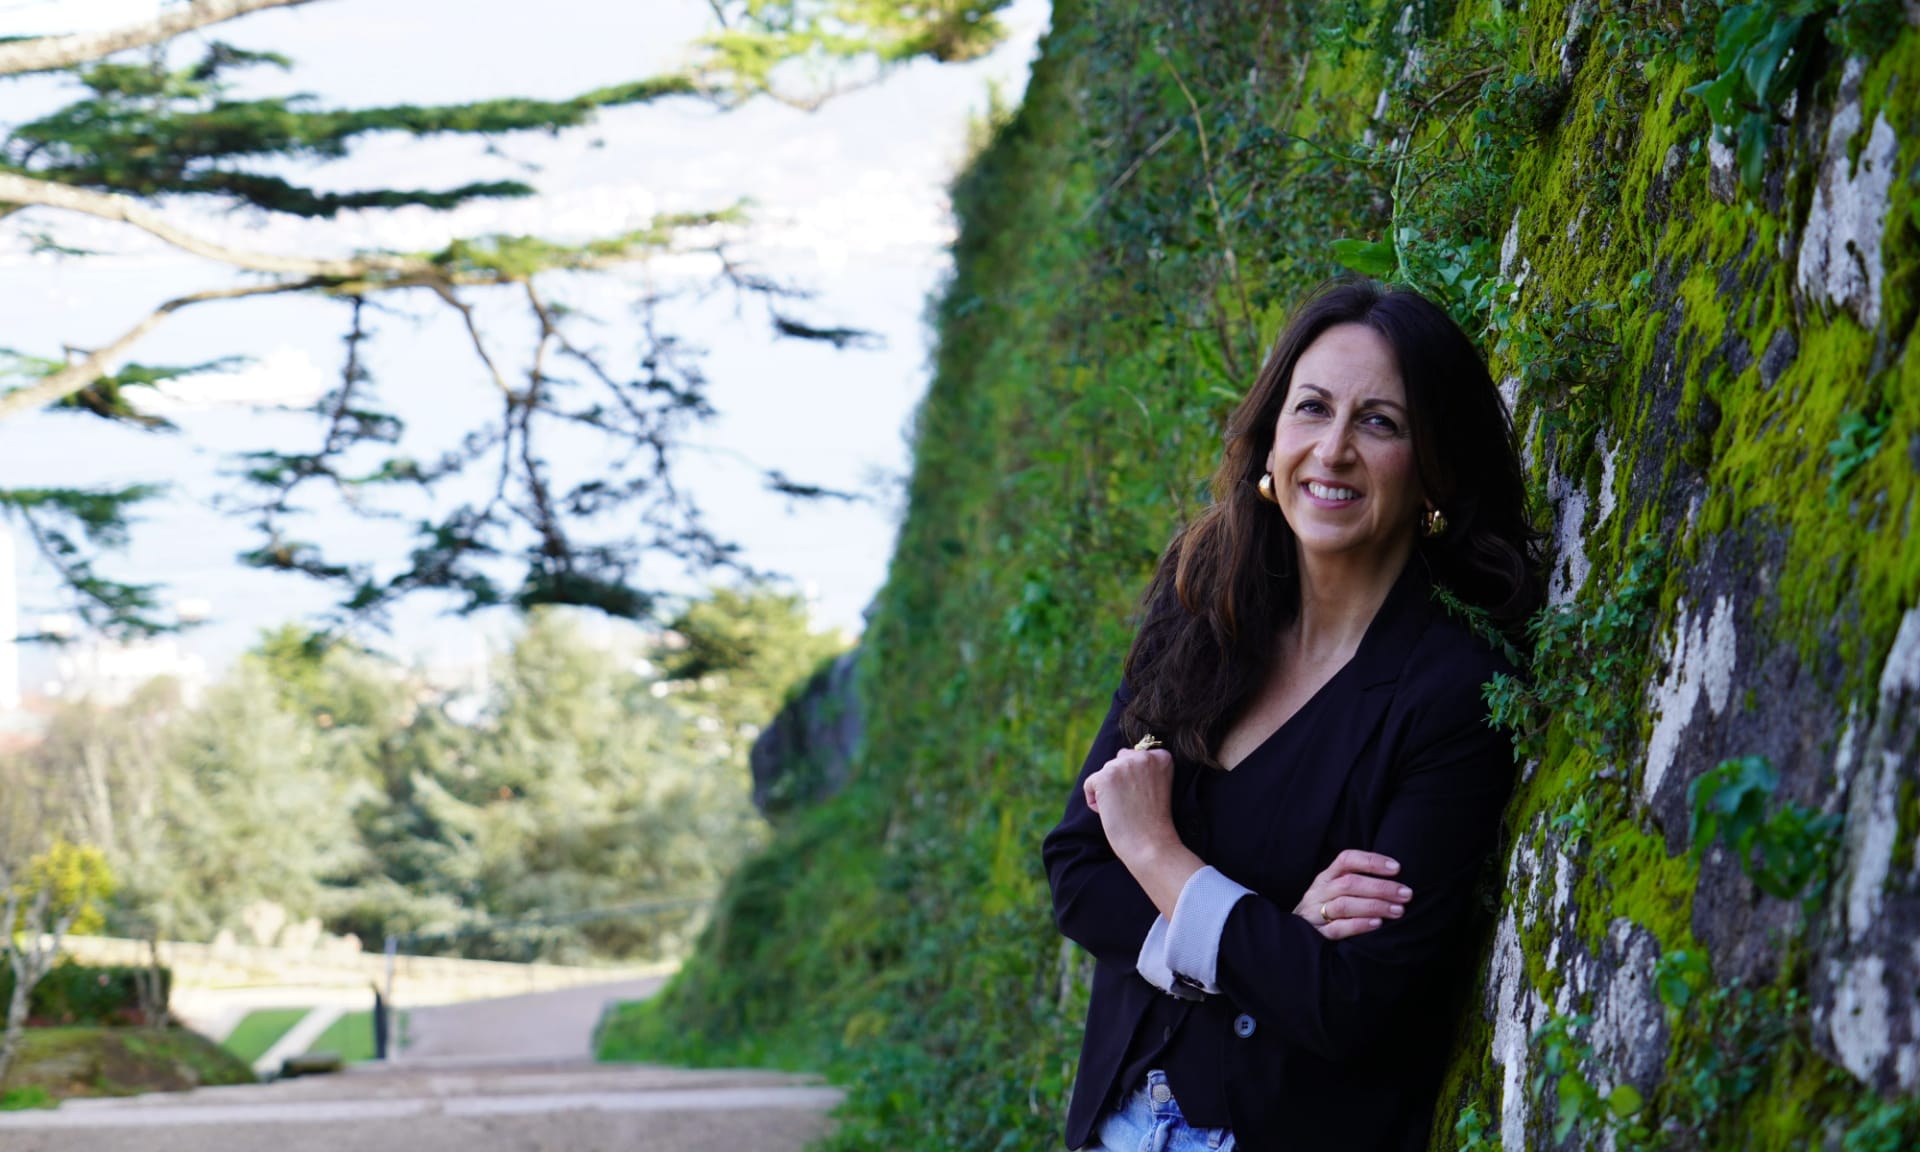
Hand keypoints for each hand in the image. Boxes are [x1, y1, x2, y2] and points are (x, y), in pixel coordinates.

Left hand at [1083, 746, 1176, 864]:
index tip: (1145, 799)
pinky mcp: (1105, 777)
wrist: (1150, 845)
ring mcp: (1124, 765)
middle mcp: (1144, 756)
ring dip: (1108, 792)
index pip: (1136, 757)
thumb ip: (1143, 768)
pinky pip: (1090, 784)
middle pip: (1119, 761)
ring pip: (1104, 773)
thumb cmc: (1153, 822)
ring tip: (1124, 811)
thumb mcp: (1157, 785)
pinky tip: (1111, 813)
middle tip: (1133, 806)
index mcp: (1162, 757)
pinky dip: (1094, 801)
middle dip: (1120, 781)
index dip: (1136, 780)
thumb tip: (1120, 754)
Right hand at [1293, 850, 1411, 940]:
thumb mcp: (1333, 891)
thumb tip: (1395, 878)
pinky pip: (1337, 928)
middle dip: (1381, 887)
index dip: (1371, 861)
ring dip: (1374, 906)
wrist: (1294, 936)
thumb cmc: (1324, 909)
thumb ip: (1355, 882)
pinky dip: (1358, 925)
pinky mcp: (1316, 935)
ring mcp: (1315, 912)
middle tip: (1406, 894)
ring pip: (1344, 905)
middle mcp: (1319, 892)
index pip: (1346, 859)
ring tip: (1398, 910)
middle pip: (1349, 883)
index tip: (1397, 868)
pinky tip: (1377, 924)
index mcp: (1325, 877)